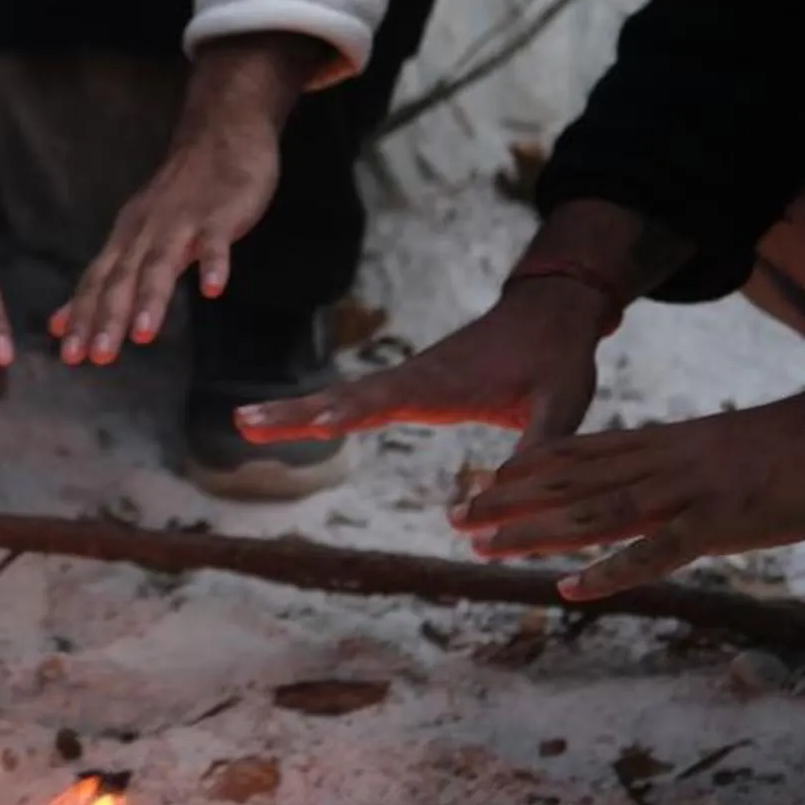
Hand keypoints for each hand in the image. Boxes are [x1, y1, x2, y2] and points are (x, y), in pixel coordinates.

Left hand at [56, 34, 310, 363]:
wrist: (221, 132)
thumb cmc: (180, 192)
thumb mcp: (138, 234)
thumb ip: (106, 279)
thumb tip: (63, 321)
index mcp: (127, 239)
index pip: (97, 283)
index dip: (82, 319)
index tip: (68, 356)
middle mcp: (147, 232)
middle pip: (123, 278)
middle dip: (108, 319)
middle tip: (96, 357)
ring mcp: (183, 222)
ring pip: (162, 263)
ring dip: (151, 299)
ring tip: (142, 335)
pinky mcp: (220, 214)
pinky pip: (216, 241)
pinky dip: (214, 264)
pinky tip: (213, 289)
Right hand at [234, 276, 609, 453]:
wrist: (550, 310)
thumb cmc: (558, 359)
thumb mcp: (561, 405)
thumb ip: (539, 449)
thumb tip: (505, 495)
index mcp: (445, 384)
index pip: (387, 400)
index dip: (351, 413)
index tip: (312, 423)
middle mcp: (414, 378)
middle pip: (343, 397)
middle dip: (294, 412)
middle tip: (242, 422)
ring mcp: (407, 378)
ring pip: (341, 395)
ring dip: (294, 409)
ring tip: (245, 422)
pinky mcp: (409, 381)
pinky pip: (356, 396)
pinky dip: (319, 407)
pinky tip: (300, 420)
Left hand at [447, 328, 804, 600]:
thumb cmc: (797, 447)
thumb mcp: (724, 453)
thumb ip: (686, 471)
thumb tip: (660, 495)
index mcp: (663, 445)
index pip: (577, 455)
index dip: (524, 470)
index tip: (479, 483)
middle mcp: (661, 464)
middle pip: (569, 483)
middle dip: (508, 502)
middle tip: (454, 519)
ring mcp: (686, 493)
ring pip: (593, 514)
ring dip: (534, 533)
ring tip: (484, 549)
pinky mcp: (718, 524)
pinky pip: (653, 552)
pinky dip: (608, 572)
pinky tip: (568, 590)